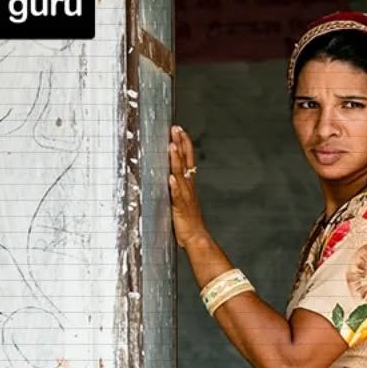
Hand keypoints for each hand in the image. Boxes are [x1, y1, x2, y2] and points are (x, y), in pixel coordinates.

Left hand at [168, 126, 211, 250]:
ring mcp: (185, 197)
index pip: (188, 160)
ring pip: (181, 175)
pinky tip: (171, 177)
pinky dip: (175, 186)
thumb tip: (170, 176)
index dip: (184, 144)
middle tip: (176, 129)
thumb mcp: (182, 201)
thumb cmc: (188, 222)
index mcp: (189, 185)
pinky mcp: (180, 208)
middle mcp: (188, 188)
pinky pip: (178, 196)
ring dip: (176, 160)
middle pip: (185, 162)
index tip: (180, 130)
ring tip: (172, 146)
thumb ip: (177, 188)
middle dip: (181, 144)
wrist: (197, 238)